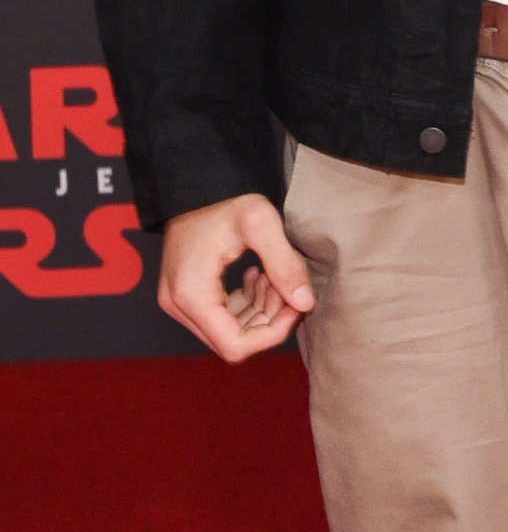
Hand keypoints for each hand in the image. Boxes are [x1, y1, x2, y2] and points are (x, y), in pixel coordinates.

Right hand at [159, 193, 314, 363]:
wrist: (196, 185)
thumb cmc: (224, 198)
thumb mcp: (261, 224)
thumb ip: (284, 264)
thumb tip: (305, 303)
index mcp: (191, 294)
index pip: (235, 346)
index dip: (272, 334)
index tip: (294, 306)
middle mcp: (178, 305)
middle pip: (232, 342)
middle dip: (268, 322)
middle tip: (287, 289)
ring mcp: (179, 302)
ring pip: (229, 332)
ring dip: (260, 313)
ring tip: (274, 279)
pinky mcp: (186, 295)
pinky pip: (222, 317)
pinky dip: (247, 305)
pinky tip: (259, 278)